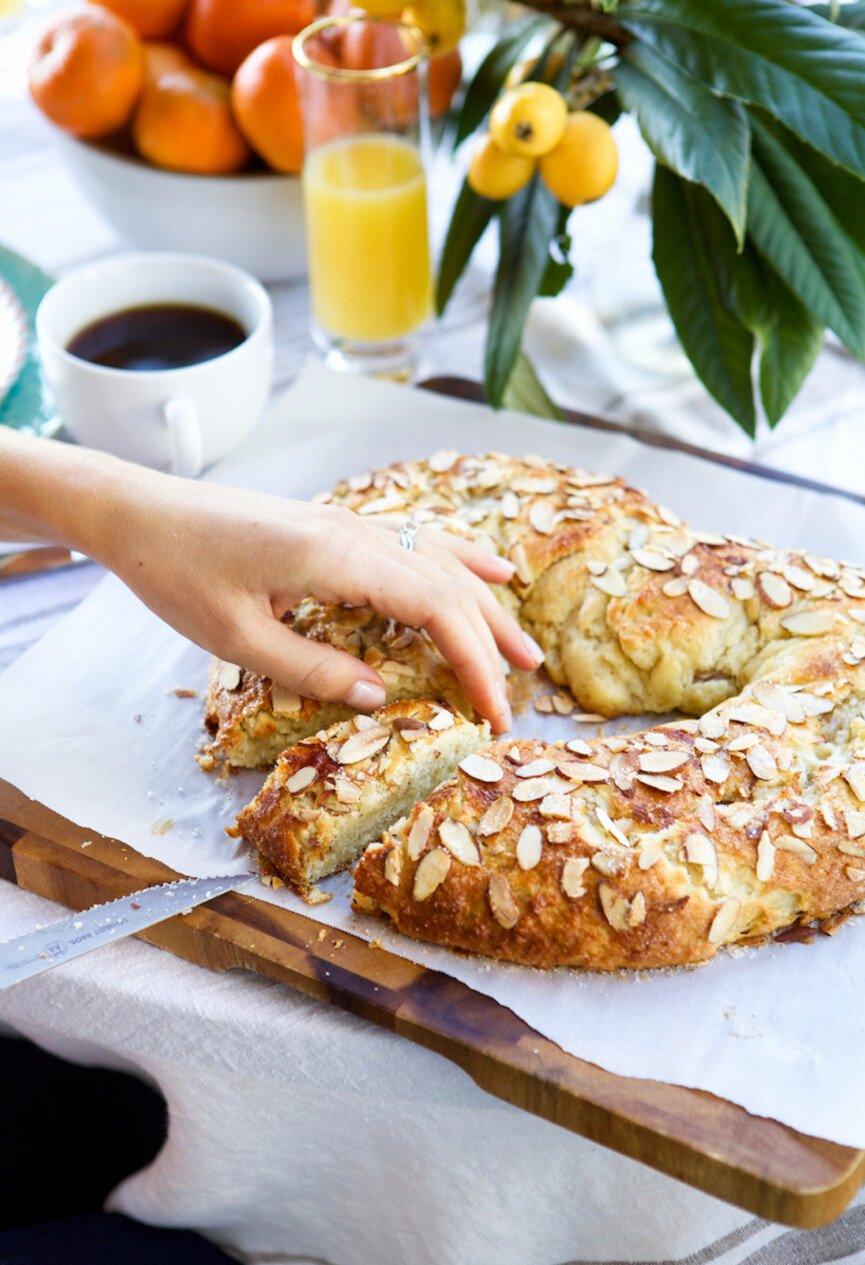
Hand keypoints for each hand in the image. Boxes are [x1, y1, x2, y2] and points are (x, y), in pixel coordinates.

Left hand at [102, 472, 542, 731]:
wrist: (141, 512)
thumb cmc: (177, 575)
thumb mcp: (237, 639)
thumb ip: (313, 670)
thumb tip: (380, 699)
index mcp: (336, 558)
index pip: (435, 610)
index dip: (474, 662)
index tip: (494, 712)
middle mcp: (356, 532)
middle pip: (450, 585)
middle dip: (491, 642)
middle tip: (520, 697)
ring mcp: (351, 522)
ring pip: (441, 561)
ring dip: (486, 605)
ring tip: (524, 649)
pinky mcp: (338, 524)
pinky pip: (418, 541)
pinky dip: (460, 560)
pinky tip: (488, 568)